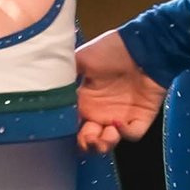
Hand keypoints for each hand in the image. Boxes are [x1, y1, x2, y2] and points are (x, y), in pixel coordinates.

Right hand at [72, 28, 165, 152]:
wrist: (143, 45)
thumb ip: (64, 75)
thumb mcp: (81, 58)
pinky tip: (118, 124)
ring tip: (105, 134)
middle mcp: (101, 111)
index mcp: (85, 100)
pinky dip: (125, 134)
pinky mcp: (140, 116)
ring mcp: (121, 115)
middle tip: (89, 137)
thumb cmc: (111, 49)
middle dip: (87, 144)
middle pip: (90, 139)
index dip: (69, 132)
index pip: (73, 124)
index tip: (67, 131)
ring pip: (109, 142)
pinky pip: (133, 134)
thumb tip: (46, 88)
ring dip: (104, 144)